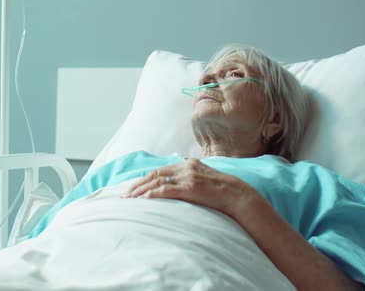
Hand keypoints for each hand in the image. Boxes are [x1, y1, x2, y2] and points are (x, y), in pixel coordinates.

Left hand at [123, 158, 255, 217]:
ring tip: (129, 200)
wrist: (239, 195)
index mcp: (189, 164)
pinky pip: (165, 190)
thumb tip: (180, 185)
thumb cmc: (224, 191)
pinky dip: (152, 195)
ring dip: (140, 191)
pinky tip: (142, 201)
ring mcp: (188, 177)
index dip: (145, 178)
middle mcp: (186, 167)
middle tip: (125, 195)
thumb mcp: (206, 179)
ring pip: (157, 181)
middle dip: (138, 184)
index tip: (134, 187)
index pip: (161, 170)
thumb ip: (193, 178)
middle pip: (155, 174)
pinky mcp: (190, 188)